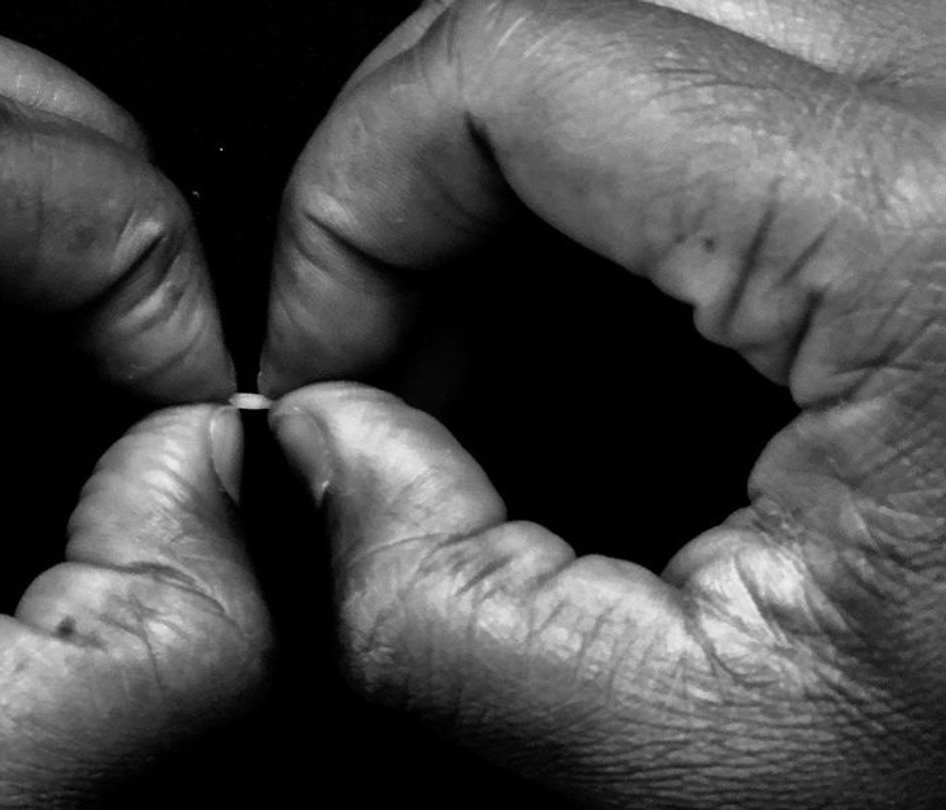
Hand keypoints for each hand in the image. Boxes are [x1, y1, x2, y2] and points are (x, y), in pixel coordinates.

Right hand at [263, 0, 945, 804]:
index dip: (349, 203)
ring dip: (501, 150)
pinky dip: (596, 154)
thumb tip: (325, 446)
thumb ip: (448, 616)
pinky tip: (591, 291)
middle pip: (557, 0)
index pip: (511, 62)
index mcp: (927, 233)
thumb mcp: (709, 745)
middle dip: (411, 166)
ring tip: (484, 317)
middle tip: (393, 339)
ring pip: (636, 11)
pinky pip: (720, 57)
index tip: (328, 354)